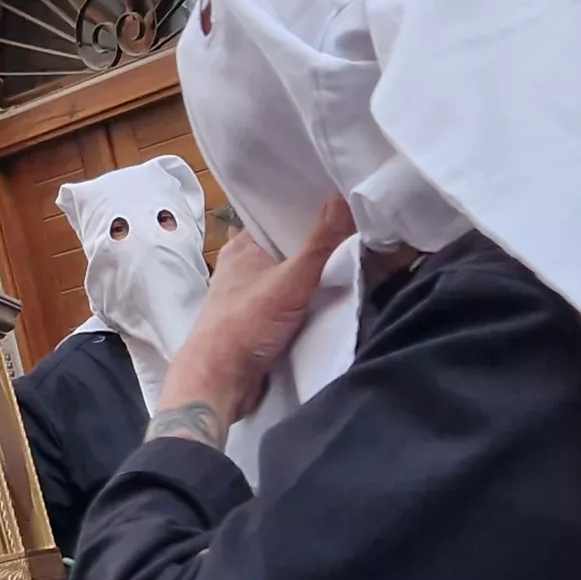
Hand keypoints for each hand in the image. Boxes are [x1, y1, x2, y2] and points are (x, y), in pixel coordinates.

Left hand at [152, 200, 356, 446]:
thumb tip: (341, 199)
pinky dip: (306, 298)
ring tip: (356, 258)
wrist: (220, 380)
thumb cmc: (247, 323)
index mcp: (243, 244)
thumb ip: (319, 244)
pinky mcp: (256, 320)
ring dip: (314, 273)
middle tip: (360, 231)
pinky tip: (333, 295)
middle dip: (318, 242)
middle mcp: (243, 264)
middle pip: (288, 246)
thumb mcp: (291, 280)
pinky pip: (288, 300)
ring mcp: (248, 293)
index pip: (280, 215)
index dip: (309, 208)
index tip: (345, 201)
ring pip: (289, 275)